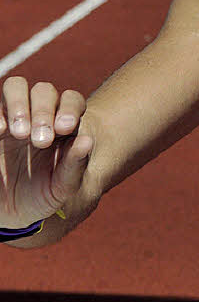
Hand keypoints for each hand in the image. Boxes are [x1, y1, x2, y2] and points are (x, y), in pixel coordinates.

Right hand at [0, 77, 92, 228]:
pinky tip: (1, 130)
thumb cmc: (45, 196)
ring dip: (19, 104)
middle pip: (44, 91)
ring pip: (16, 87)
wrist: (15, 214)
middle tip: (41, 140)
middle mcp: (40, 115)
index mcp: (64, 125)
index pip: (71, 100)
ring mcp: (14, 117)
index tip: (65, 128)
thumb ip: (76, 166)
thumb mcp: (63, 188)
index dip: (70, 108)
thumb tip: (88, 141)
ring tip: (20, 133)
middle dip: (43, 111)